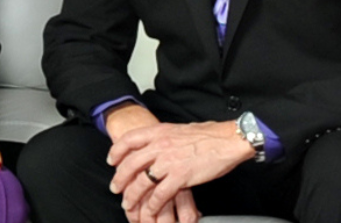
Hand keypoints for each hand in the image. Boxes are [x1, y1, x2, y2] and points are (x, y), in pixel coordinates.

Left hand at [108, 120, 249, 218]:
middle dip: (120, 178)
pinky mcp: (180, 177)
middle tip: (115, 187)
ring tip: (128, 204)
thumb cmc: (209, 135)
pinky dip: (152, 205)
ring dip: (132, 195)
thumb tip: (157, 143)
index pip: (129, 139)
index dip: (117, 151)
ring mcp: (169, 161)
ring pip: (141, 181)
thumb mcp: (179, 130)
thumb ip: (164, 137)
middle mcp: (160, 145)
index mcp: (160, 132)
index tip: (112, 160)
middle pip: (130, 163)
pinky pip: (159, 194)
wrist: (228, 139)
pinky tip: (149, 210)